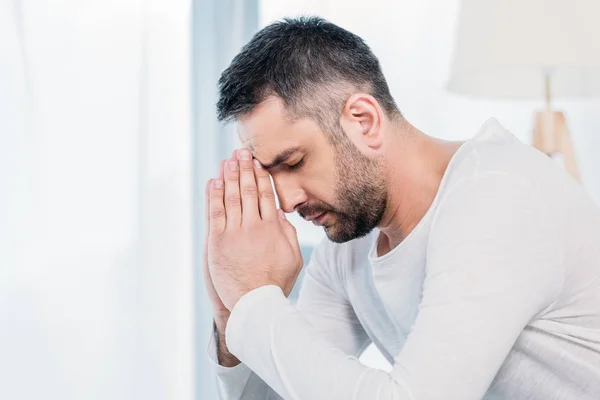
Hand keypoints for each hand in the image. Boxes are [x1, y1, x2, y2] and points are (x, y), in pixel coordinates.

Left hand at [206, 148, 302, 310]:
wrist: (255, 304)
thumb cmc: (276, 283)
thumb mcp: (294, 258)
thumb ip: (288, 234)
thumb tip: (279, 214)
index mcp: (272, 228)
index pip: (265, 195)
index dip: (260, 176)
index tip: (257, 162)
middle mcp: (253, 226)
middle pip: (247, 190)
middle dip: (243, 169)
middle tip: (240, 151)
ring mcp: (234, 233)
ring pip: (230, 197)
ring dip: (228, 176)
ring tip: (227, 160)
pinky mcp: (217, 242)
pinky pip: (215, 213)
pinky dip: (214, 196)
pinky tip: (214, 182)